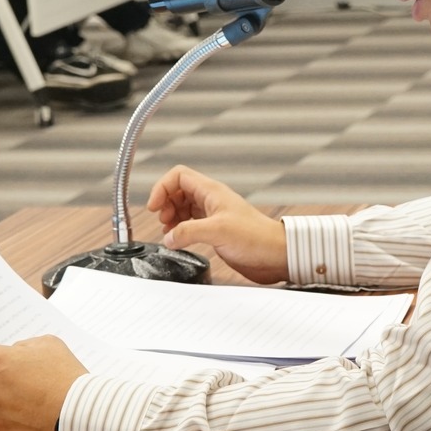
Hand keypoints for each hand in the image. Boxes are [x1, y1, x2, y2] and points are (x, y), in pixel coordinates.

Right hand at [147, 165, 286, 282]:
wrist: (276, 254)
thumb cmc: (257, 237)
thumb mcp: (217, 231)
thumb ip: (188, 232)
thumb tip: (168, 237)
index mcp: (211, 192)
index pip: (178, 176)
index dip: (162, 188)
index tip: (154, 206)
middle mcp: (211, 200)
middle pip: (178, 191)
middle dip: (165, 204)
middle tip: (162, 221)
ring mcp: (213, 215)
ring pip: (183, 208)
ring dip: (172, 217)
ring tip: (168, 231)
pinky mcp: (215, 231)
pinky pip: (191, 224)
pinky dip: (180, 229)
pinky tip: (178, 239)